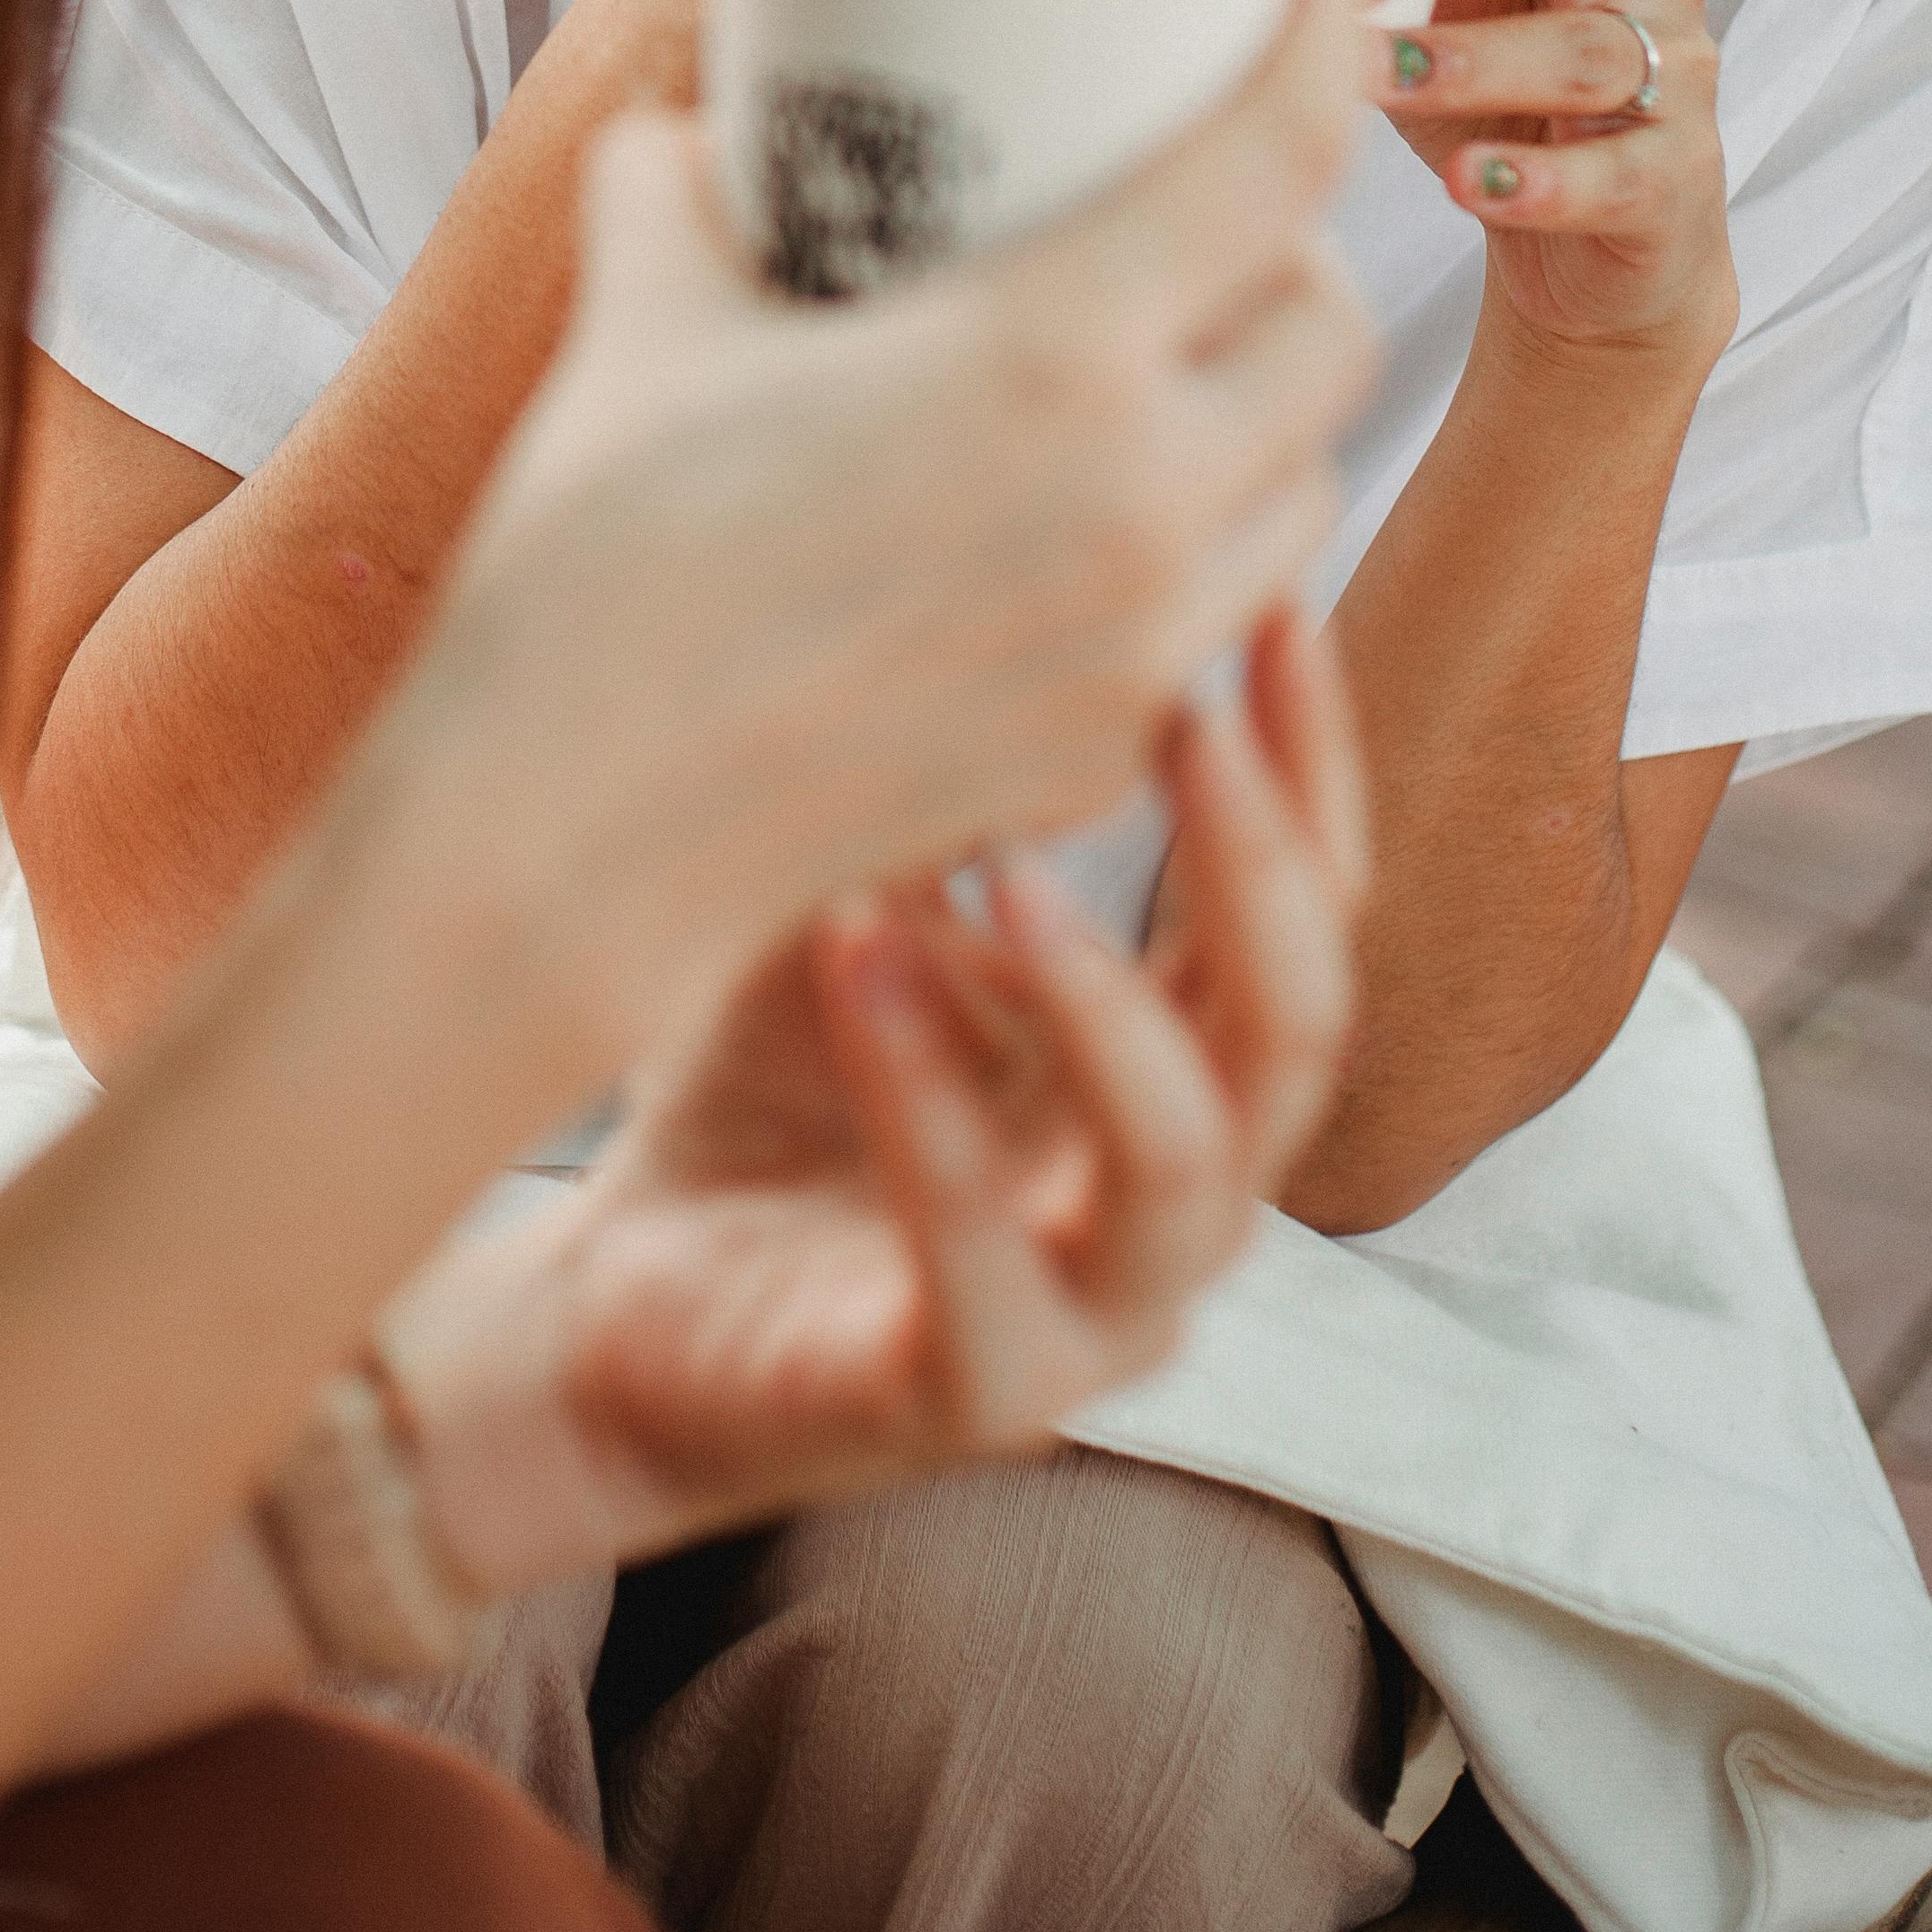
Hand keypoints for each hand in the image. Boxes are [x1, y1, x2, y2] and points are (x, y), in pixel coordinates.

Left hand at [396, 617, 1366, 1584]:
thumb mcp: (876, 882)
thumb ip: (961, 768)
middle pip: (1299, 1024)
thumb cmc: (770, 1068)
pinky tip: (856, 961)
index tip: (1276, 592)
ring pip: (1184, 1164)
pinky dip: (928, 1105)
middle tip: (1182, 702)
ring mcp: (1096, 1310)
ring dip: (1103, 995)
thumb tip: (993, 538)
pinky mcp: (978, 1393)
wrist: (619, 1291)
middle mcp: (1179, 1188)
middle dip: (1257, 853)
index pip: (1310, 902)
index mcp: (1180, 1058)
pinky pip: (988, 1262)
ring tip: (1009, 858)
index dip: (1312, 755)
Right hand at [412, 0, 1374, 1056]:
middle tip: (1212, 219)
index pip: (1278, 158)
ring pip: (1302, 490)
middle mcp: (1142, 495)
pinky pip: (1214, 629)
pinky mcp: (1105, 754)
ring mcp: (1141, 647)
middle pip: (1331, 333)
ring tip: (1167, 379)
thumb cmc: (596, 556)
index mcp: (1055, 351)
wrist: (566, 826)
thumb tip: (680, 134)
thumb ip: (674, 189)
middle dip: (1296, 258)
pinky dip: (1190, 558)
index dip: (1322, 47)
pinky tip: (1083, 535)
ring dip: (1265, 418)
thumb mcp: (642, 311)